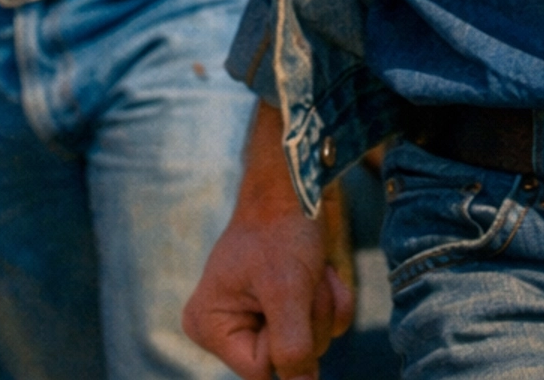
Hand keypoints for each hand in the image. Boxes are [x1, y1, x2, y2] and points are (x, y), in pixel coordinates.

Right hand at [184, 211, 352, 377]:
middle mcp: (230, 326)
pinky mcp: (287, 309)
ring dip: (322, 302)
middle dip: (309, 315)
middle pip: (288, 359)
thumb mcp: (286, 289)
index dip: (286, 338)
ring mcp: (260, 318)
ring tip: (309, 266)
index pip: (261, 369)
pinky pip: (324, 327)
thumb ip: (292, 347)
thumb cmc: (282, 228)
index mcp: (211, 325)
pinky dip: (333, 298)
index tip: (285, 297)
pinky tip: (322, 270)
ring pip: (313, 343)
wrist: (298, 183)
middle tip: (301, 274)